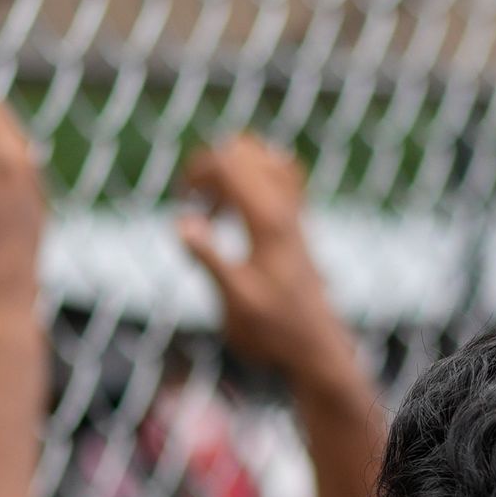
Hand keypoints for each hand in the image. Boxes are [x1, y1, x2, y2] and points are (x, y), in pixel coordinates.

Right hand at [177, 135, 365, 396]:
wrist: (315, 346)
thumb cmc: (273, 331)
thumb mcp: (234, 300)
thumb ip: (209, 258)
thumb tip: (180, 221)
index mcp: (267, 221)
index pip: (230, 164)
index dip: (198, 169)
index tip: (181, 197)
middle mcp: (285, 208)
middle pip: (244, 150)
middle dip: (211, 165)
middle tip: (194, 202)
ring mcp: (295, 213)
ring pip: (264, 156)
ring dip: (232, 169)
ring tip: (215, 207)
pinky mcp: (299, 223)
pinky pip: (282, 174)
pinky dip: (255, 176)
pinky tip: (240, 206)